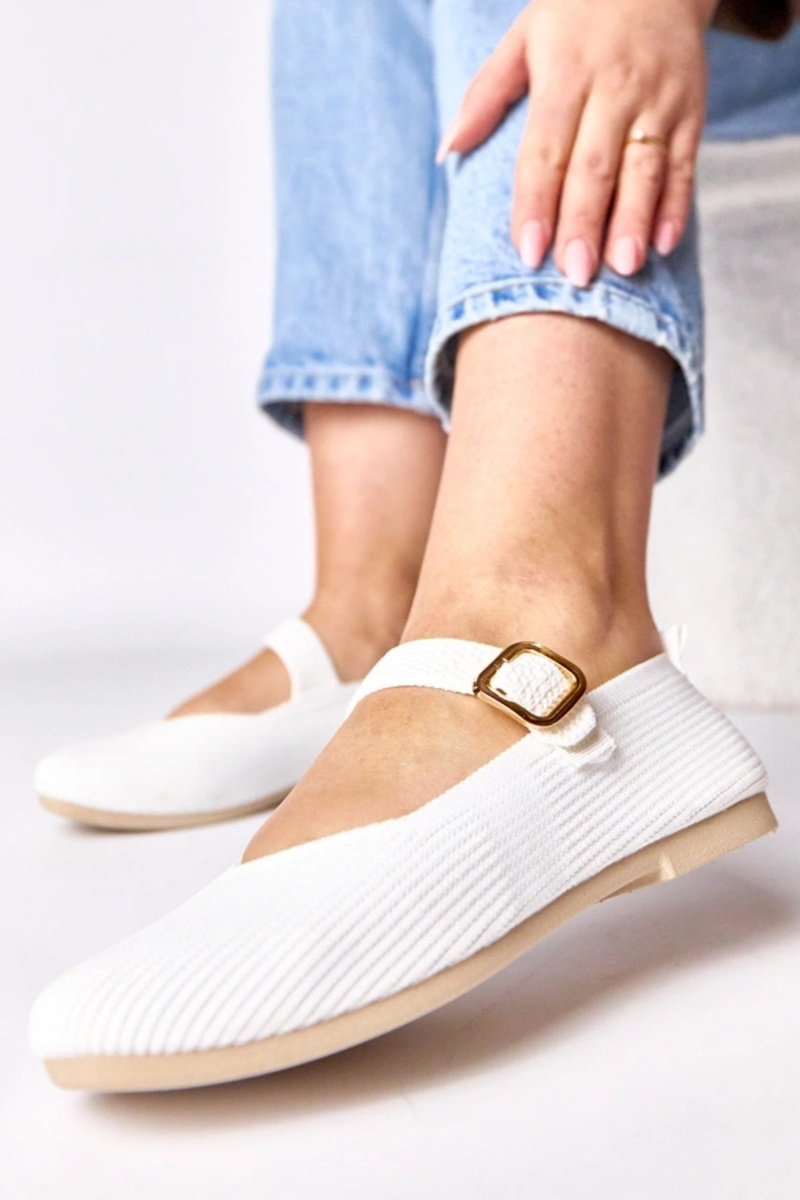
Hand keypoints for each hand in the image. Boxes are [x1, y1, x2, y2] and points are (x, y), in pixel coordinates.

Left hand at [437, 0, 715, 285]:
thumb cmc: (576, 14)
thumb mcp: (522, 38)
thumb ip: (484, 96)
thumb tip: (446, 150)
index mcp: (566, 73)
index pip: (546, 148)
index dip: (536, 202)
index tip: (527, 251)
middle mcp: (614, 87)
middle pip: (595, 166)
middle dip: (583, 223)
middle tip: (574, 275)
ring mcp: (657, 100)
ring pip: (644, 168)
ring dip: (633, 221)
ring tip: (622, 267)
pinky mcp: (691, 110)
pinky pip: (684, 163)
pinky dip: (676, 205)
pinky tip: (663, 244)